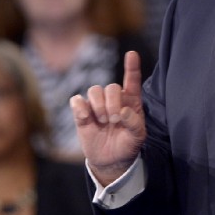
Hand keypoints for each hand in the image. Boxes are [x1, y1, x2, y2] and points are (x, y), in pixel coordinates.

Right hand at [69, 51, 146, 185]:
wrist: (112, 160)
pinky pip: (77, 101)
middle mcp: (114, 99)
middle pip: (111, 87)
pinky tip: (86, 117)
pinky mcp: (82, 114)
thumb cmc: (128, 144)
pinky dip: (80, 107)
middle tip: (114, 120)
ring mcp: (97, 105)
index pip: (132, 80)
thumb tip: (123, 112)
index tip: (132, 54)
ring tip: (103, 121)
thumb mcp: (138, 136)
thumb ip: (135, 123)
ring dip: (99, 105)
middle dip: (112, 103)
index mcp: (131, 101)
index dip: (132, 67)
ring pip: (94, 90)